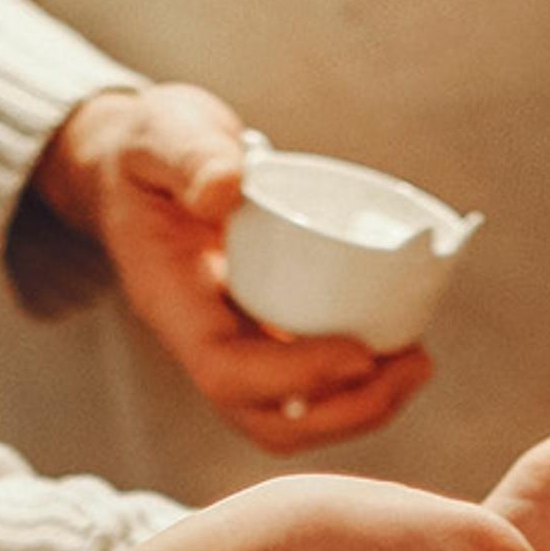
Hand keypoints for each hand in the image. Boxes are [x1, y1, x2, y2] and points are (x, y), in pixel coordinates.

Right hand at [34, 86, 435, 452]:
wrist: (132, 163)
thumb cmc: (147, 148)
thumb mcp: (161, 133)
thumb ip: (191, 156)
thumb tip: (225, 187)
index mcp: (173, 301)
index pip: (225, 371)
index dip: (294, 377)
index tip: (359, 352)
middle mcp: (202, 335)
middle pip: (263, 417)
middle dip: (341, 412)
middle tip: (412, 365)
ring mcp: (234, 338)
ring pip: (290, 411)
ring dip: (359, 405)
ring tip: (416, 363)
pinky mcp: (263, 327)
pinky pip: (308, 378)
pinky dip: (358, 378)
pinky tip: (402, 345)